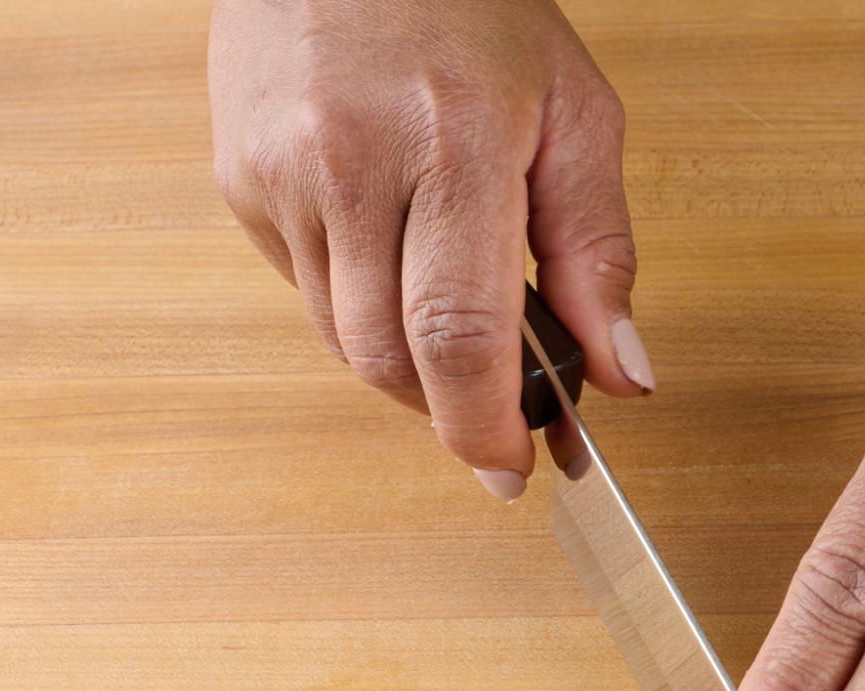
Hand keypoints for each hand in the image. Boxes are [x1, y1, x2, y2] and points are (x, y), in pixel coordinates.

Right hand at [208, 0, 651, 498]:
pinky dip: (368, 313)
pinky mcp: (240, 183)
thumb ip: (599, 253)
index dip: (485, 427)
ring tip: (467, 332)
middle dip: (453, 414)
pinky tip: (405, 265)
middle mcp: (348, 161)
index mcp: (450, 142)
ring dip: (413, 370)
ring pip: (345, 342)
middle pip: (390, 361)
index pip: (456, 336)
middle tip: (510, 420)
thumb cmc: (474, 10)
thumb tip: (624, 374)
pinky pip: (312, 296)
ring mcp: (279, 174)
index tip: (517, 471)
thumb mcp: (577, 116)